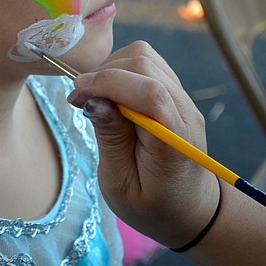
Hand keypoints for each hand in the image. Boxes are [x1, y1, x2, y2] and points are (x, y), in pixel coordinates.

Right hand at [67, 41, 218, 247]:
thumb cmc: (152, 204)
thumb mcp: (121, 185)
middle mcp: (185, 112)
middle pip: (145, 65)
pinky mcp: (176, 93)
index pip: (149, 92)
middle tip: (79, 99)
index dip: (108, 83)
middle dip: (105, 74)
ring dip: (113, 68)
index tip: (76, 93)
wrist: (189, 209)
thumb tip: (93, 99)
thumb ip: (110, 139)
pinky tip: (110, 94)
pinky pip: (149, 64)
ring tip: (94, 95)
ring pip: (146, 57)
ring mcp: (184, 99)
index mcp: (174, 141)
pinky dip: (122, 70)